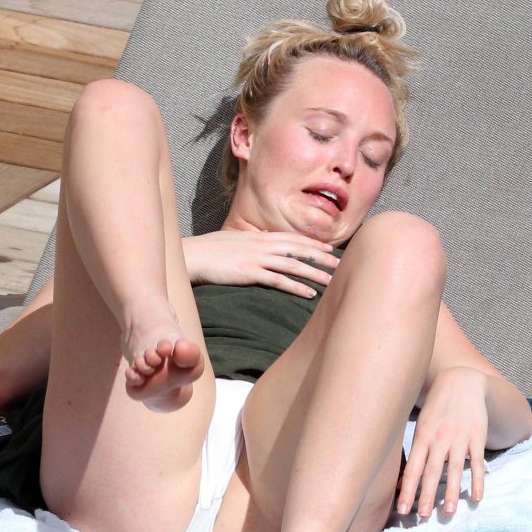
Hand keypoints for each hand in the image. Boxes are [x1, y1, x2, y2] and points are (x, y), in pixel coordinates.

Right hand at [182, 229, 338, 296]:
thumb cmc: (209, 250)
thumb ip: (250, 244)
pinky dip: (296, 287)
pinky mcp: (249, 273)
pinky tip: (309, 294)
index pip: (292, 239)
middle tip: (340, 264)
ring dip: (314, 273)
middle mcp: (261, 245)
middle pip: (298, 249)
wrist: (191, 255)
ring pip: (293, 265)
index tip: (329, 248)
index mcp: (258, 237)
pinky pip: (278, 280)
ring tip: (331, 281)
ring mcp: (256, 258)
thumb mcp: (233, 241)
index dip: (312, 243)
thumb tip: (260, 244)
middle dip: (321, 257)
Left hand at [401, 366, 490, 517]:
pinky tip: (476, 498)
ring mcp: (460, 439)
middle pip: (432, 472)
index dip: (407, 490)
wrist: (462, 382)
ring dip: (451, 493)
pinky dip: (478, 481)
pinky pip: (477, 463)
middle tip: (422, 517)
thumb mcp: (421, 426)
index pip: (413, 468)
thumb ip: (414, 453)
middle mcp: (440, 439)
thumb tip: (401, 482)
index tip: (402, 510)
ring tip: (448, 513)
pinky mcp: (477, 438)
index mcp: (423, 437)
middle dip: (426, 496)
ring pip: (454, 470)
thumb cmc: (437, 408)